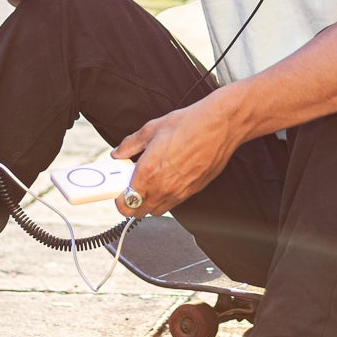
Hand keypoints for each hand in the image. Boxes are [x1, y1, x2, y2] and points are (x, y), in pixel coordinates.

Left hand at [111, 97, 243, 216]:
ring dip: (148, 202)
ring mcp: (179, 192)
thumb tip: (119, 152)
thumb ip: (130, 145)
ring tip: (148, 183)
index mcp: (148, 173)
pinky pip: (174, 203)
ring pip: (157, 210)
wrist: (219, 126)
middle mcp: (163, 188)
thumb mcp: (151, 129)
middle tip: (130, 187)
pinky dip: (165, 197)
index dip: (118, 200)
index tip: (117, 191)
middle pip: (139, 212)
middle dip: (131, 203)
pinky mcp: (193, 191)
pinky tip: (167, 179)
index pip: (126, 202)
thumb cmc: (188, 124)